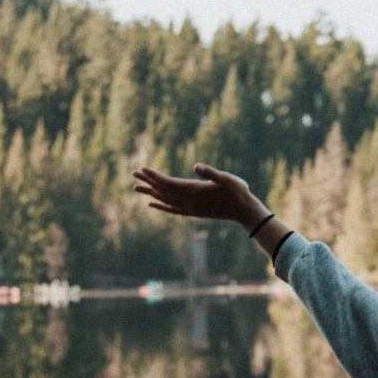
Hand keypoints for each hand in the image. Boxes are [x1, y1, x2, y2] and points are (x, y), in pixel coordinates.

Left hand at [131, 164, 269, 227]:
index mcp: (194, 191)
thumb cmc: (238, 192)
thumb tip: (196, 166)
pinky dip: (160, 206)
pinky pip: (172, 209)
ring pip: (165, 200)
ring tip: (136, 188)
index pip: (169, 183)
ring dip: (150, 193)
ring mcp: (190, 208)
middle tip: (133, 174)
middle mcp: (188, 201)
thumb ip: (211, 173)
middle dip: (148, 182)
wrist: (243, 211)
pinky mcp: (193, 212)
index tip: (142, 169)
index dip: (155, 176)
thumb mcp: (227, 178)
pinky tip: (151, 205)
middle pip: (163, 191)